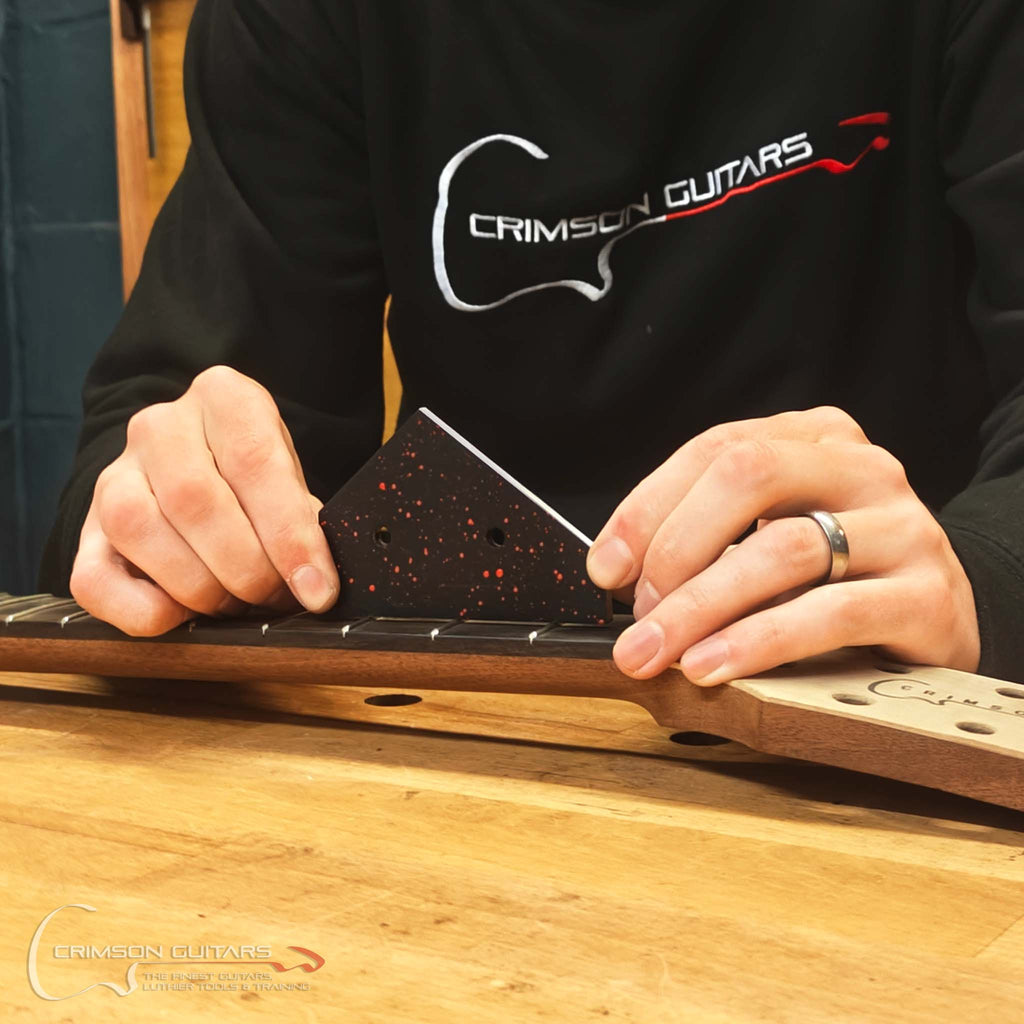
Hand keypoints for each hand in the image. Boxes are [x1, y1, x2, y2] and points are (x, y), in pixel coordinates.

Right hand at [70, 366, 338, 634]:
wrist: (198, 473)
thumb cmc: (258, 484)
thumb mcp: (291, 482)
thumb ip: (301, 522)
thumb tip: (315, 584)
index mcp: (223, 398)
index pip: (255, 461)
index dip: (289, 535)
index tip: (316, 589)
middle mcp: (160, 426)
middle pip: (195, 498)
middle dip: (246, 567)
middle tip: (275, 597)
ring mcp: (114, 475)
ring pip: (137, 529)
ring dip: (198, 587)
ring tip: (236, 604)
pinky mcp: (86, 531)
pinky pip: (94, 580)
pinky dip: (142, 611)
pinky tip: (183, 616)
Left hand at [585, 407, 980, 683]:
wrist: (937, 610)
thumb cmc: (836, 570)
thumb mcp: (770, 530)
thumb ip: (706, 534)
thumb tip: (616, 573)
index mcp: (814, 437)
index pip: (715, 450)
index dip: (648, 508)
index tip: (606, 569)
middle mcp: (861, 467)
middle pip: (748, 477)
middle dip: (674, 550)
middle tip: (637, 616)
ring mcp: (902, 526)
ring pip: (784, 549)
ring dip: (703, 606)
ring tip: (658, 650)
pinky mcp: (927, 595)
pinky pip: (831, 614)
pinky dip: (759, 642)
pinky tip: (713, 666)